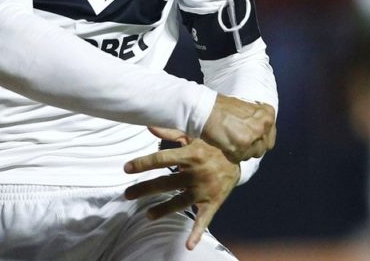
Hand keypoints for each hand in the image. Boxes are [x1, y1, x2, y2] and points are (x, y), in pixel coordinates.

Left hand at [124, 127, 239, 249]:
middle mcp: (196, 173)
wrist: (242, 156)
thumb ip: (171, 132)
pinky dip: (197, 233)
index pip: (162, 159)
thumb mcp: (194, 135)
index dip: (143, 163)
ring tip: (148, 214)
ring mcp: (204, 190)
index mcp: (191, 154)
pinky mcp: (213, 202)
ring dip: (163, 209)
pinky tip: (189, 244)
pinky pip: (204, 219)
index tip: (127, 168)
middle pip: (166, 183)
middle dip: (144, 189)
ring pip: (179, 202)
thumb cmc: (212, 144)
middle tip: (127, 194)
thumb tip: (150, 125)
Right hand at [201, 95, 275, 162]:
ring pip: (251, 155)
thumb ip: (256, 121)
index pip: (270, 137)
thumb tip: (260, 134)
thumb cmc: (222, 107)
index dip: (257, 139)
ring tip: (229, 139)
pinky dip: (230, 154)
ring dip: (241, 151)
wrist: (205, 109)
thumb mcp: (247, 108)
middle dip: (250, 147)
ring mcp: (253, 137)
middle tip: (237, 139)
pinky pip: (238, 159)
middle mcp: (264, 126)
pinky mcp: (241, 148)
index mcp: (268, 114)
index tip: (248, 137)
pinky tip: (224, 143)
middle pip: (262, 147)